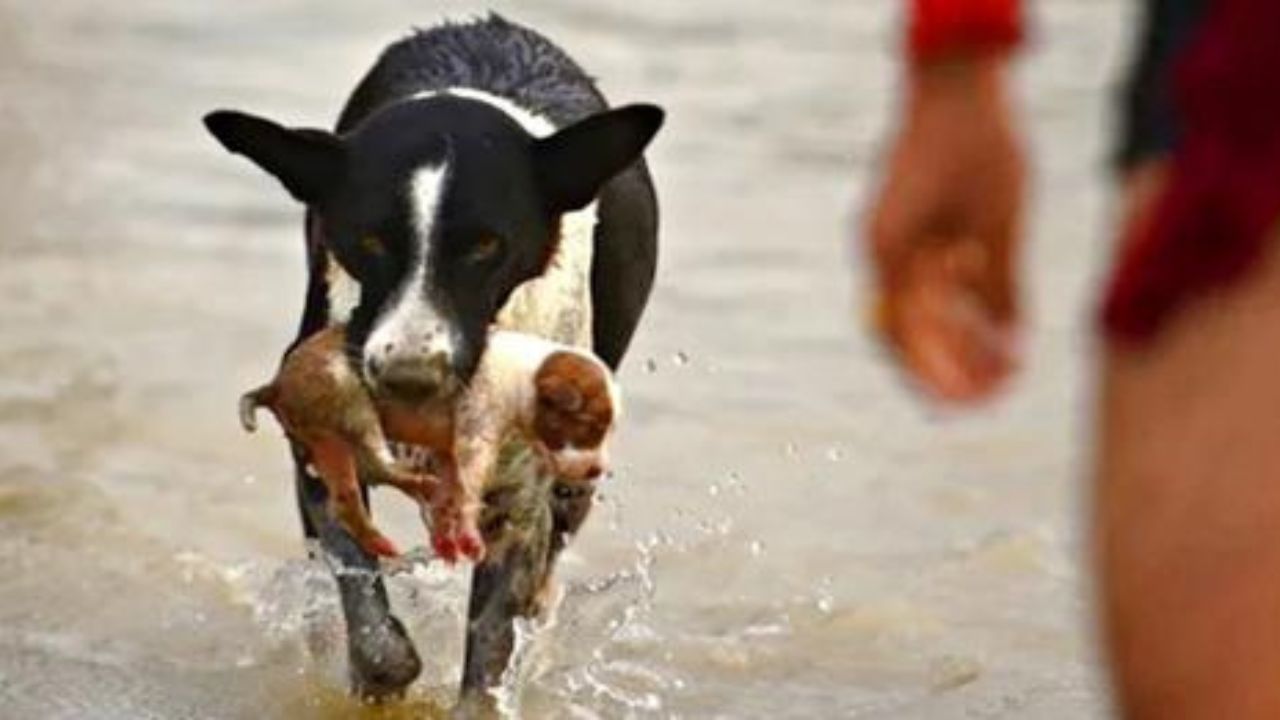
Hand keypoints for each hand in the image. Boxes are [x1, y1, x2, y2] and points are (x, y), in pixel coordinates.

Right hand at [864, 55, 1025, 402]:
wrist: (962, 86)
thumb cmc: (981, 145)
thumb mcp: (1000, 220)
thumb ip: (1001, 284)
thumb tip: (1011, 346)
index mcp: (890, 252)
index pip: (903, 335)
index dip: (933, 375)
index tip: (964, 405)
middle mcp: (889, 254)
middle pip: (910, 331)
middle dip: (947, 368)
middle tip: (987, 398)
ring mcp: (902, 244)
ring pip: (928, 313)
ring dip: (961, 344)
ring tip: (1004, 369)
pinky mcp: (923, 233)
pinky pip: (942, 289)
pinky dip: (970, 312)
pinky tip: (1004, 334)